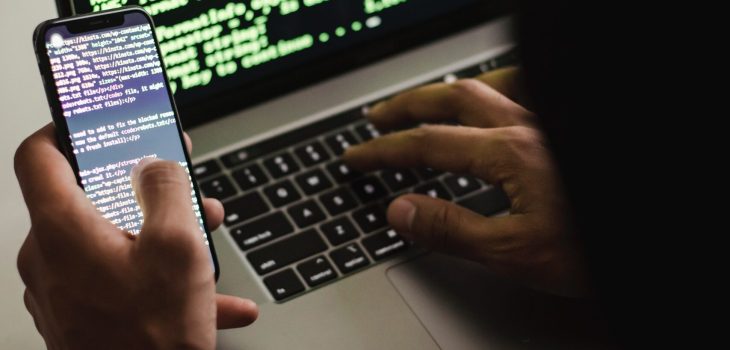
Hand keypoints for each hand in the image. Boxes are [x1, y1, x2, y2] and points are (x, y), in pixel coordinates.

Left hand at [15, 124, 257, 348]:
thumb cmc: (152, 335)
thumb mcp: (179, 245)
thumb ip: (167, 187)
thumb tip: (156, 163)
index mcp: (63, 230)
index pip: (38, 155)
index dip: (64, 128)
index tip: (90, 121)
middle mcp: (49, 259)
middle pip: (89, 200)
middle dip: (142, 189)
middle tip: (178, 184)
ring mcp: (61, 291)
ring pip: (110, 241)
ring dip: (158, 234)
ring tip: (204, 242)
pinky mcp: (78, 315)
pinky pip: (119, 280)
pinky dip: (157, 277)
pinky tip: (210, 295)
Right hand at [343, 68, 588, 296]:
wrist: (654, 240)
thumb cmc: (594, 247)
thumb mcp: (515, 252)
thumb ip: (453, 229)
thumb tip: (401, 210)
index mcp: (509, 154)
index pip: (428, 145)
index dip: (385, 150)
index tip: (357, 156)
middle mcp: (528, 127)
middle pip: (452, 99)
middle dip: (407, 107)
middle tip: (378, 118)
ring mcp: (547, 124)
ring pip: (488, 86)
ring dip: (447, 92)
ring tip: (425, 102)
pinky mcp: (560, 132)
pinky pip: (523, 91)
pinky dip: (495, 89)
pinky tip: (491, 100)